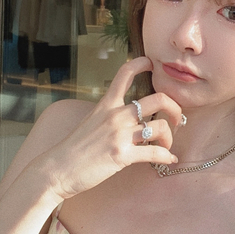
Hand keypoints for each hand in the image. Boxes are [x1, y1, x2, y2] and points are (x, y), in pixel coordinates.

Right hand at [31, 57, 183, 199]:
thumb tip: (129, 117)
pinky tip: (169, 159)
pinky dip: (167, 156)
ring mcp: (119, 135)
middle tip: (176, 118)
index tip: (151, 64)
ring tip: (167, 145)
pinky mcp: (122, 155)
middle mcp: (115, 115)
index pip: (125, 73)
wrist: (58, 169)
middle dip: (174, 107)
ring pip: (161, 126)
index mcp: (106, 104)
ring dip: (170, 137)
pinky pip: (155, 153)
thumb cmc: (74, 149)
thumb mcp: (91, 122)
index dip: (141, 63)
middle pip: (158, 99)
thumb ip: (109, 116)